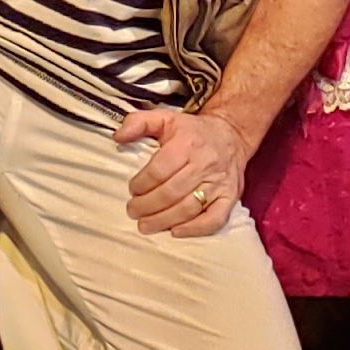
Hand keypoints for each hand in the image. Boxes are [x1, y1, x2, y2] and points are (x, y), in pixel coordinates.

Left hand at [114, 108, 248, 237]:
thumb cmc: (193, 131)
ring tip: (145, 225)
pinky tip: (176, 231)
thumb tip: (118, 137)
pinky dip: (195, 229)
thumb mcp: (165, 118)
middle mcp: (204, 164)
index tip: (132, 190)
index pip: (159, 170)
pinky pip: (215, 219)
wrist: (232, 134)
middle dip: (147, 206)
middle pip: (171, 192)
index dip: (141, 184)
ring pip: (189, 208)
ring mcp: (219, 183)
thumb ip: (138, 122)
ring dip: (164, 220)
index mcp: (187, 143)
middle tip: (133, 212)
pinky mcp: (231, 197)